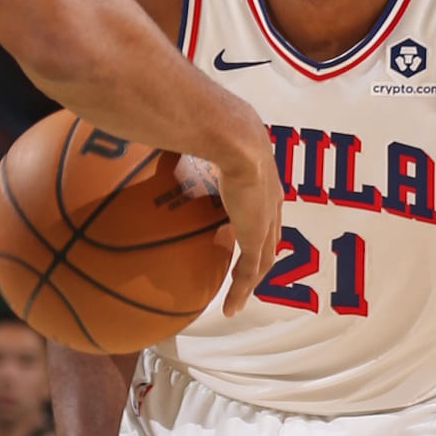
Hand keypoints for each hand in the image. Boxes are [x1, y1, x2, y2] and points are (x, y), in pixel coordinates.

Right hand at [211, 114, 281, 315]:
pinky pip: (249, 271)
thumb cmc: (216, 128)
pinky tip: (230, 307)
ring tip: (237, 299)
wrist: (234, 137)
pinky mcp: (256, 234)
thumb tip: (164, 136)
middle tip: (246, 274)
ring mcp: (266, 219)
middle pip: (269, 236)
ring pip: (262, 259)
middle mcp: (271, 200)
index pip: (262, 207)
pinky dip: (241, 291)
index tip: (235, 233)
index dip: (254, 222)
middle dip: (259, 256)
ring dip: (250, 281)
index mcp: (262, 177)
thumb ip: (193, 144)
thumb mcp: (207, 138)